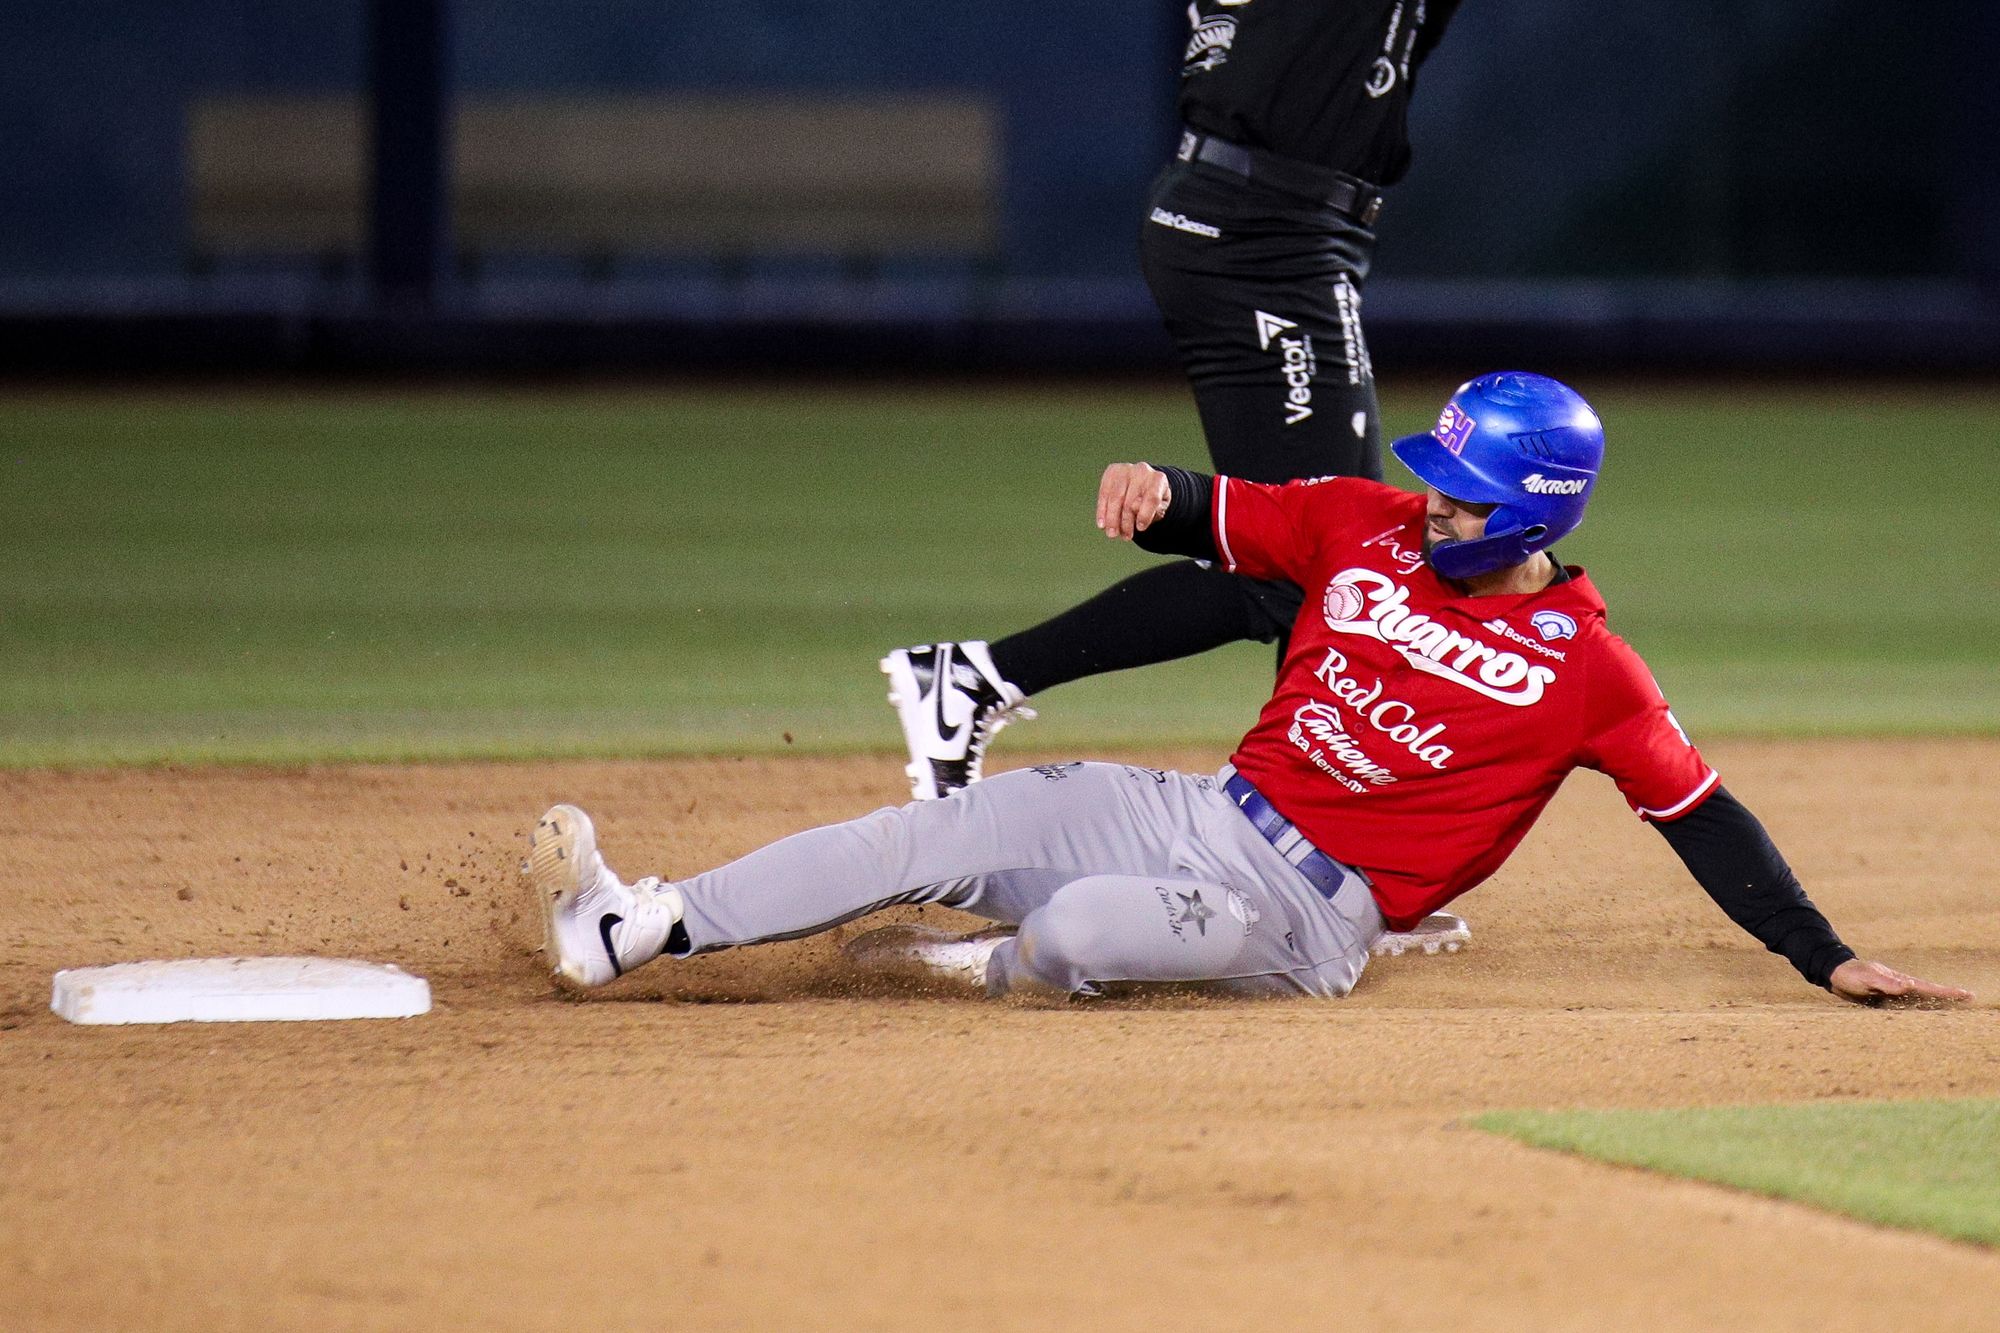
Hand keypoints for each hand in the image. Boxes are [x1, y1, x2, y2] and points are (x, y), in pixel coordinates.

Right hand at [1095, 463, 1170, 540]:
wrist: (1145, 483)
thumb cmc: (1153, 501)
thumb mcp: (1159, 508)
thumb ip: (1153, 510)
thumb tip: (1134, 508)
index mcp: (1158, 480)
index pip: (1152, 498)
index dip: (1145, 515)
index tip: (1140, 528)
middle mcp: (1142, 471)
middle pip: (1130, 501)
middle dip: (1126, 522)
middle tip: (1124, 537)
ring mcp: (1126, 469)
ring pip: (1115, 497)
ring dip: (1112, 519)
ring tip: (1112, 533)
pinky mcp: (1112, 471)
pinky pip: (1104, 493)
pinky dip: (1102, 511)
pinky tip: (1102, 524)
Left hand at [1828, 958, 1971, 1005]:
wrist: (1834, 973)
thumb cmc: (1850, 974)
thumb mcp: (1868, 978)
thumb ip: (1887, 983)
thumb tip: (1909, 985)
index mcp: (1899, 981)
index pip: (1928, 987)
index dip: (1947, 992)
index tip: (1966, 994)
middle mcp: (1899, 987)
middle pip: (1928, 994)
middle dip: (1947, 996)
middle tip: (1968, 998)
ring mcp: (1892, 993)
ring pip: (1918, 1001)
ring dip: (1934, 1004)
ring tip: (1952, 1008)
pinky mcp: (1883, 1000)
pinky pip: (1903, 1007)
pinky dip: (1916, 1010)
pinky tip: (1922, 1016)